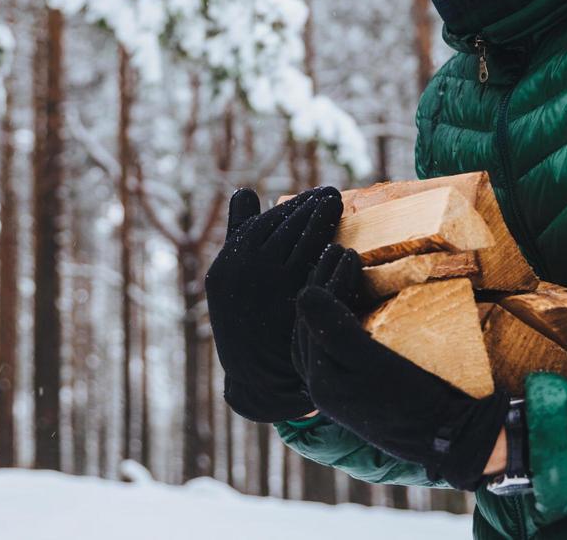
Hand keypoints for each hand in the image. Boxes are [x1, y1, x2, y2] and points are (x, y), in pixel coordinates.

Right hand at [205, 186, 342, 421]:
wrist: (256, 376)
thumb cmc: (245, 319)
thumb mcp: (230, 276)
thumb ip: (238, 232)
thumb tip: (245, 190)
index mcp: (227, 264)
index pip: (266, 222)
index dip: (291, 206)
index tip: (310, 197)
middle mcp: (244, 270)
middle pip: (285, 225)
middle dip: (309, 206)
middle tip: (329, 194)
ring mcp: (269, 286)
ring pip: (300, 240)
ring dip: (320, 219)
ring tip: (335, 206)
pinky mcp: (292, 301)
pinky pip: (314, 264)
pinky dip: (327, 249)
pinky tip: (339, 241)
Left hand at [292, 244, 509, 490]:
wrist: (449, 436)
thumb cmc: (411, 399)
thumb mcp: (373, 362)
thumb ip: (335, 330)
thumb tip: (303, 293)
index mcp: (318, 379)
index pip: (312, 317)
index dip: (326, 280)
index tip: (345, 251)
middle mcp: (321, 385)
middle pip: (313, 322)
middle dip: (324, 282)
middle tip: (340, 249)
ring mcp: (339, 386)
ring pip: (323, 330)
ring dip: (332, 295)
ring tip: (346, 264)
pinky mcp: (357, 385)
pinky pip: (338, 342)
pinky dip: (342, 314)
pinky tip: (354, 297)